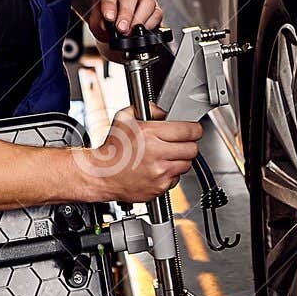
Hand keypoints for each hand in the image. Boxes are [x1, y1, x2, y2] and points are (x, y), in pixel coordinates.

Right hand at [70, 103, 201, 203]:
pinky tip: (158, 169)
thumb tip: (164, 111)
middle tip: (180, 144)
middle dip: (188, 145)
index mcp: (150, 133)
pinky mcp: (159, 187)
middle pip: (192, 149)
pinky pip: (176, 179)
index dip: (194, 129)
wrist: (101, 175)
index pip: (189, 131)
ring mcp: (159, 172)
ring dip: (180, 160)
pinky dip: (171, 175)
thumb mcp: (124, 118)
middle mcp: (156, 153)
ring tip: (166, 157)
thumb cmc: (112, 148)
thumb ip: (147, 109)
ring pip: (186, 165)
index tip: (194, 130)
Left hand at [88, 0, 161, 56]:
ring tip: (131, 33)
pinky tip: (142, 32)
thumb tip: (107, 26)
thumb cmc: (106, 22)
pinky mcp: (155, 8)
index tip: (109, 18)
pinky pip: (156, 14)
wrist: (117, 30)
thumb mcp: (97, 23)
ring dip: (139, 19)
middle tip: (121, 28)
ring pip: (147, 2)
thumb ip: (99, 23)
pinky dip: (149, 24)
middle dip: (125, 13)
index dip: (109, 5)